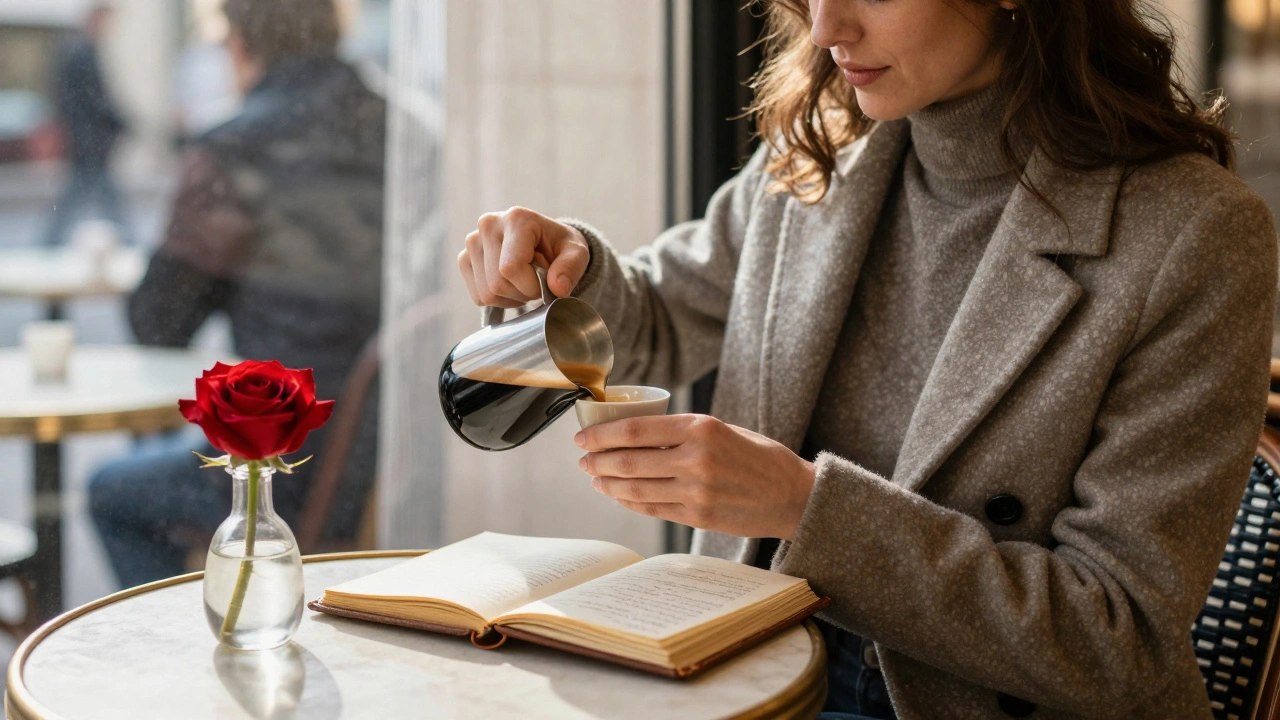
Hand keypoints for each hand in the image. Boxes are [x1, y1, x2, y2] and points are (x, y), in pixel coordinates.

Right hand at [458, 206, 590, 307]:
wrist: (544, 242)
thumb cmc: (560, 246)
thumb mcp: (576, 252)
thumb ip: (571, 268)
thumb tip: (557, 288)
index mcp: (516, 219)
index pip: (510, 268)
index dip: (531, 286)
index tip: (546, 281)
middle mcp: (488, 225)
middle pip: (497, 284)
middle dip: (522, 293)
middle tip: (536, 283)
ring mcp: (472, 241)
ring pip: (486, 294)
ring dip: (511, 298)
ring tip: (523, 282)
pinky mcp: (464, 258)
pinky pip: (478, 297)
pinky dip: (497, 299)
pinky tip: (510, 284)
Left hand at [575, 415, 816, 540]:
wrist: (794, 495)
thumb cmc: (760, 457)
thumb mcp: (723, 429)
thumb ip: (682, 431)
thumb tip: (636, 434)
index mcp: (701, 427)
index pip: (635, 430)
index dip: (601, 435)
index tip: (583, 437)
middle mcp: (695, 458)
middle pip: (628, 460)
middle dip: (597, 460)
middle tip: (582, 458)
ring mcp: (696, 491)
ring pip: (635, 487)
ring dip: (607, 483)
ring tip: (594, 477)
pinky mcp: (698, 516)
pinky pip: (652, 508)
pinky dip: (629, 500)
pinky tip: (618, 494)